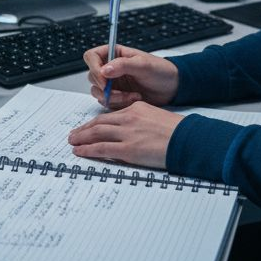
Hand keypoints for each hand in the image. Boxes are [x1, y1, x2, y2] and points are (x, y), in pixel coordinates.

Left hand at [67, 102, 183, 168]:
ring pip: (96, 133)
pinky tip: (80, 152)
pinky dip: (88, 150)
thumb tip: (129, 133)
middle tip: (73, 135)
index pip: (109, 116)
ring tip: (72, 142)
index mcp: (136, 108)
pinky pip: (102, 148)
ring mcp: (127, 133)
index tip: (87, 127)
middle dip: (83, 129)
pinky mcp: (128, 149)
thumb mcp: (155, 118)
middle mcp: (129, 118)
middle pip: (99, 123)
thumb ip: (139, 122)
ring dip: (81, 138)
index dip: (94, 123)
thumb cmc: (177, 132)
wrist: (188, 139)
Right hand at [83, 44, 178, 108]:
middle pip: (92, 77)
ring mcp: (112, 83)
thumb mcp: (143, 64)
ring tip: (133, 96)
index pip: (91, 57)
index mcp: (114, 54)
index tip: (105, 79)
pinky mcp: (116, 96)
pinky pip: (107, 102)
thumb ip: (123, 65)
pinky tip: (134, 99)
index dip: (94, 68)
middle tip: (119, 92)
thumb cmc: (160, 70)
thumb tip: (104, 69)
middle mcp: (110, 68)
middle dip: (106, 87)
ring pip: (98, 92)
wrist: (172, 87)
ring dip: (114, 97)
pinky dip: (119, 103)